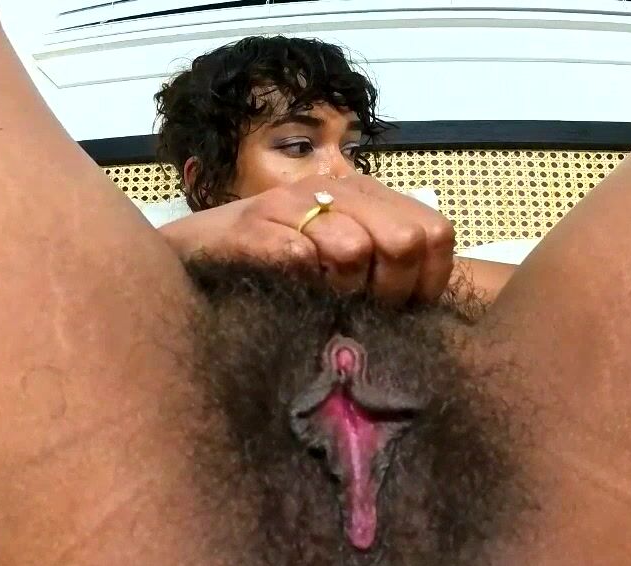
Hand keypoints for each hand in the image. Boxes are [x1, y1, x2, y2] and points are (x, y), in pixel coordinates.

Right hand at [158, 174, 455, 305]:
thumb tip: (430, 305)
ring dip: (341, 291)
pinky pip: (298, 256)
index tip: (401, 310)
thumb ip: (382, 266)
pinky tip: (287, 293)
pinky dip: (300, 284)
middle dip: (390, 291)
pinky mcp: (252, 225)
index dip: (427, 281)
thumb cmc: (274, 265)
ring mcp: (291, 203)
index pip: (435, 233)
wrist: (194, 255)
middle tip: (360, 312)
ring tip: (318, 302)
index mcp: (367, 195)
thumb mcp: (339, 260)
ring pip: (353, 249)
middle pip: (404, 241)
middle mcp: (335, 188)